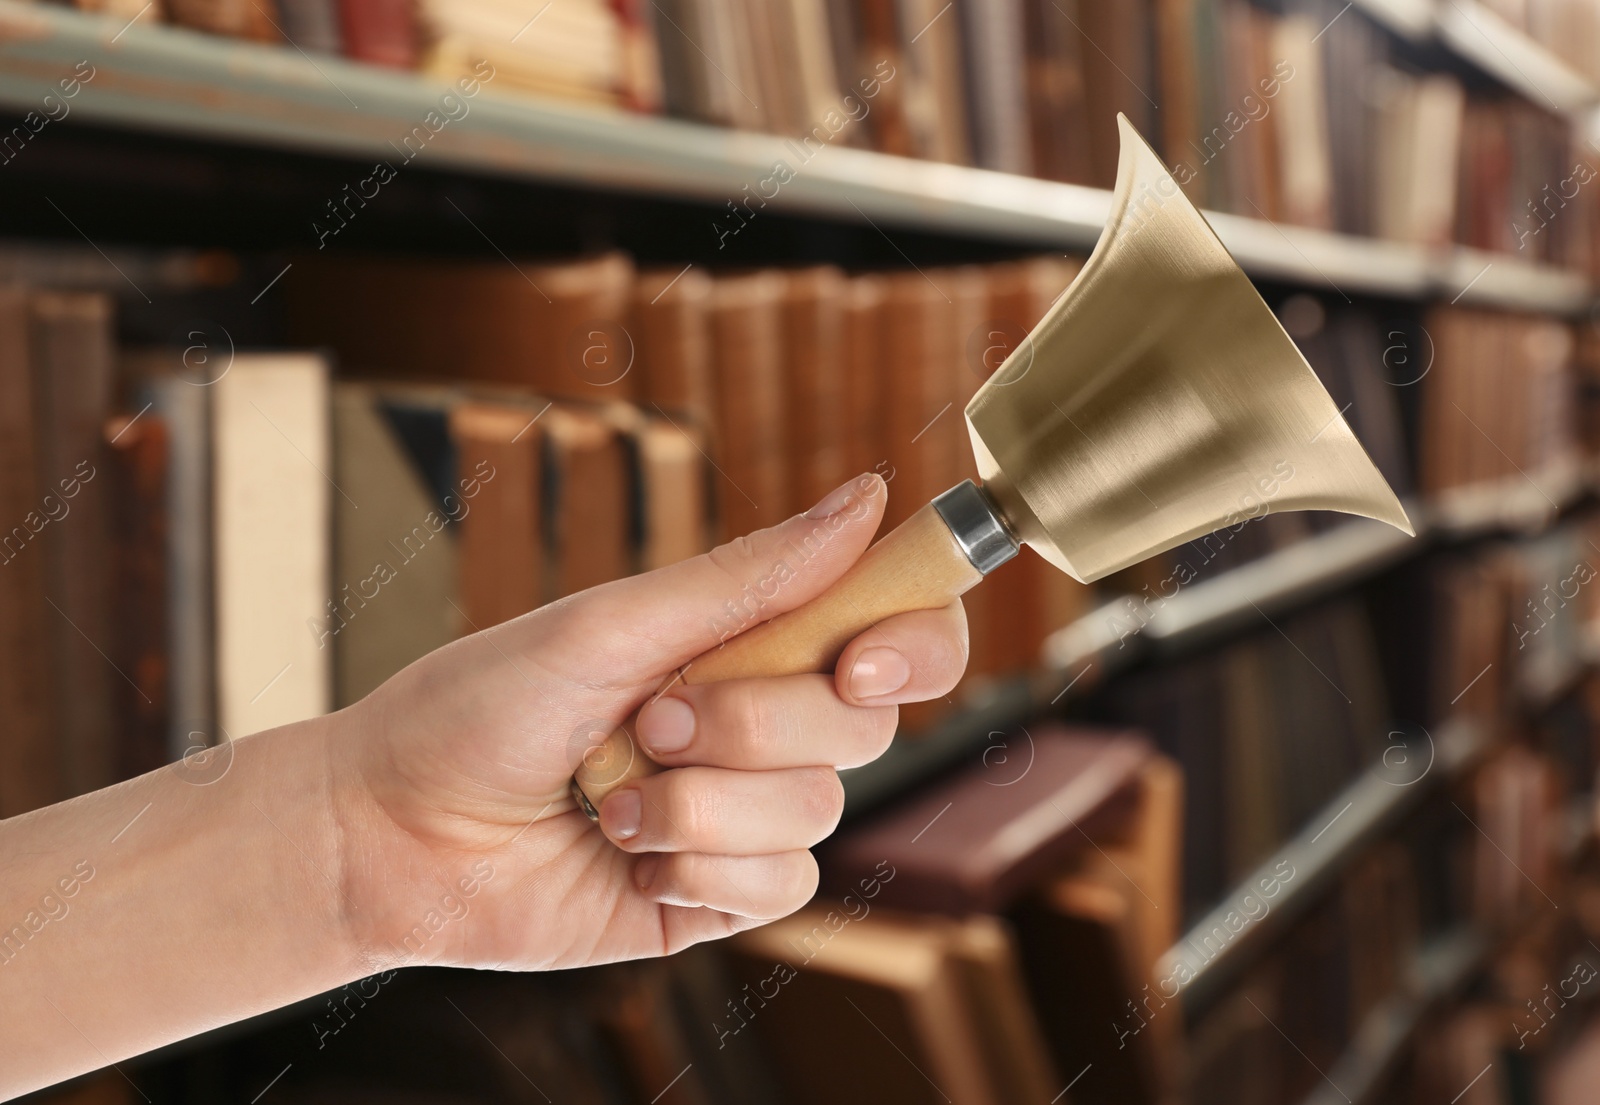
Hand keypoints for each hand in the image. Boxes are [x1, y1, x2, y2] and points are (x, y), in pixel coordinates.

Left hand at [332, 473, 968, 971]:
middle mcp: (761, 725)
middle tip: (649, 718)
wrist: (391, 830)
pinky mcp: (719, 895)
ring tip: (610, 796)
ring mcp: (744, 814)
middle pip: (865, 727)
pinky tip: (624, 856)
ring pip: (817, 811)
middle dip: (753, 726)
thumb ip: (748, 577)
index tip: (860, 664)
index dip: (914, 643)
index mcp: (747, 642)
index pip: (894, 632)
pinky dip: (697, 867)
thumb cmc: (480, 704)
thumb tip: (867, 498)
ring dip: (699, 805)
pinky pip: (781, 887)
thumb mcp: (612, 625)